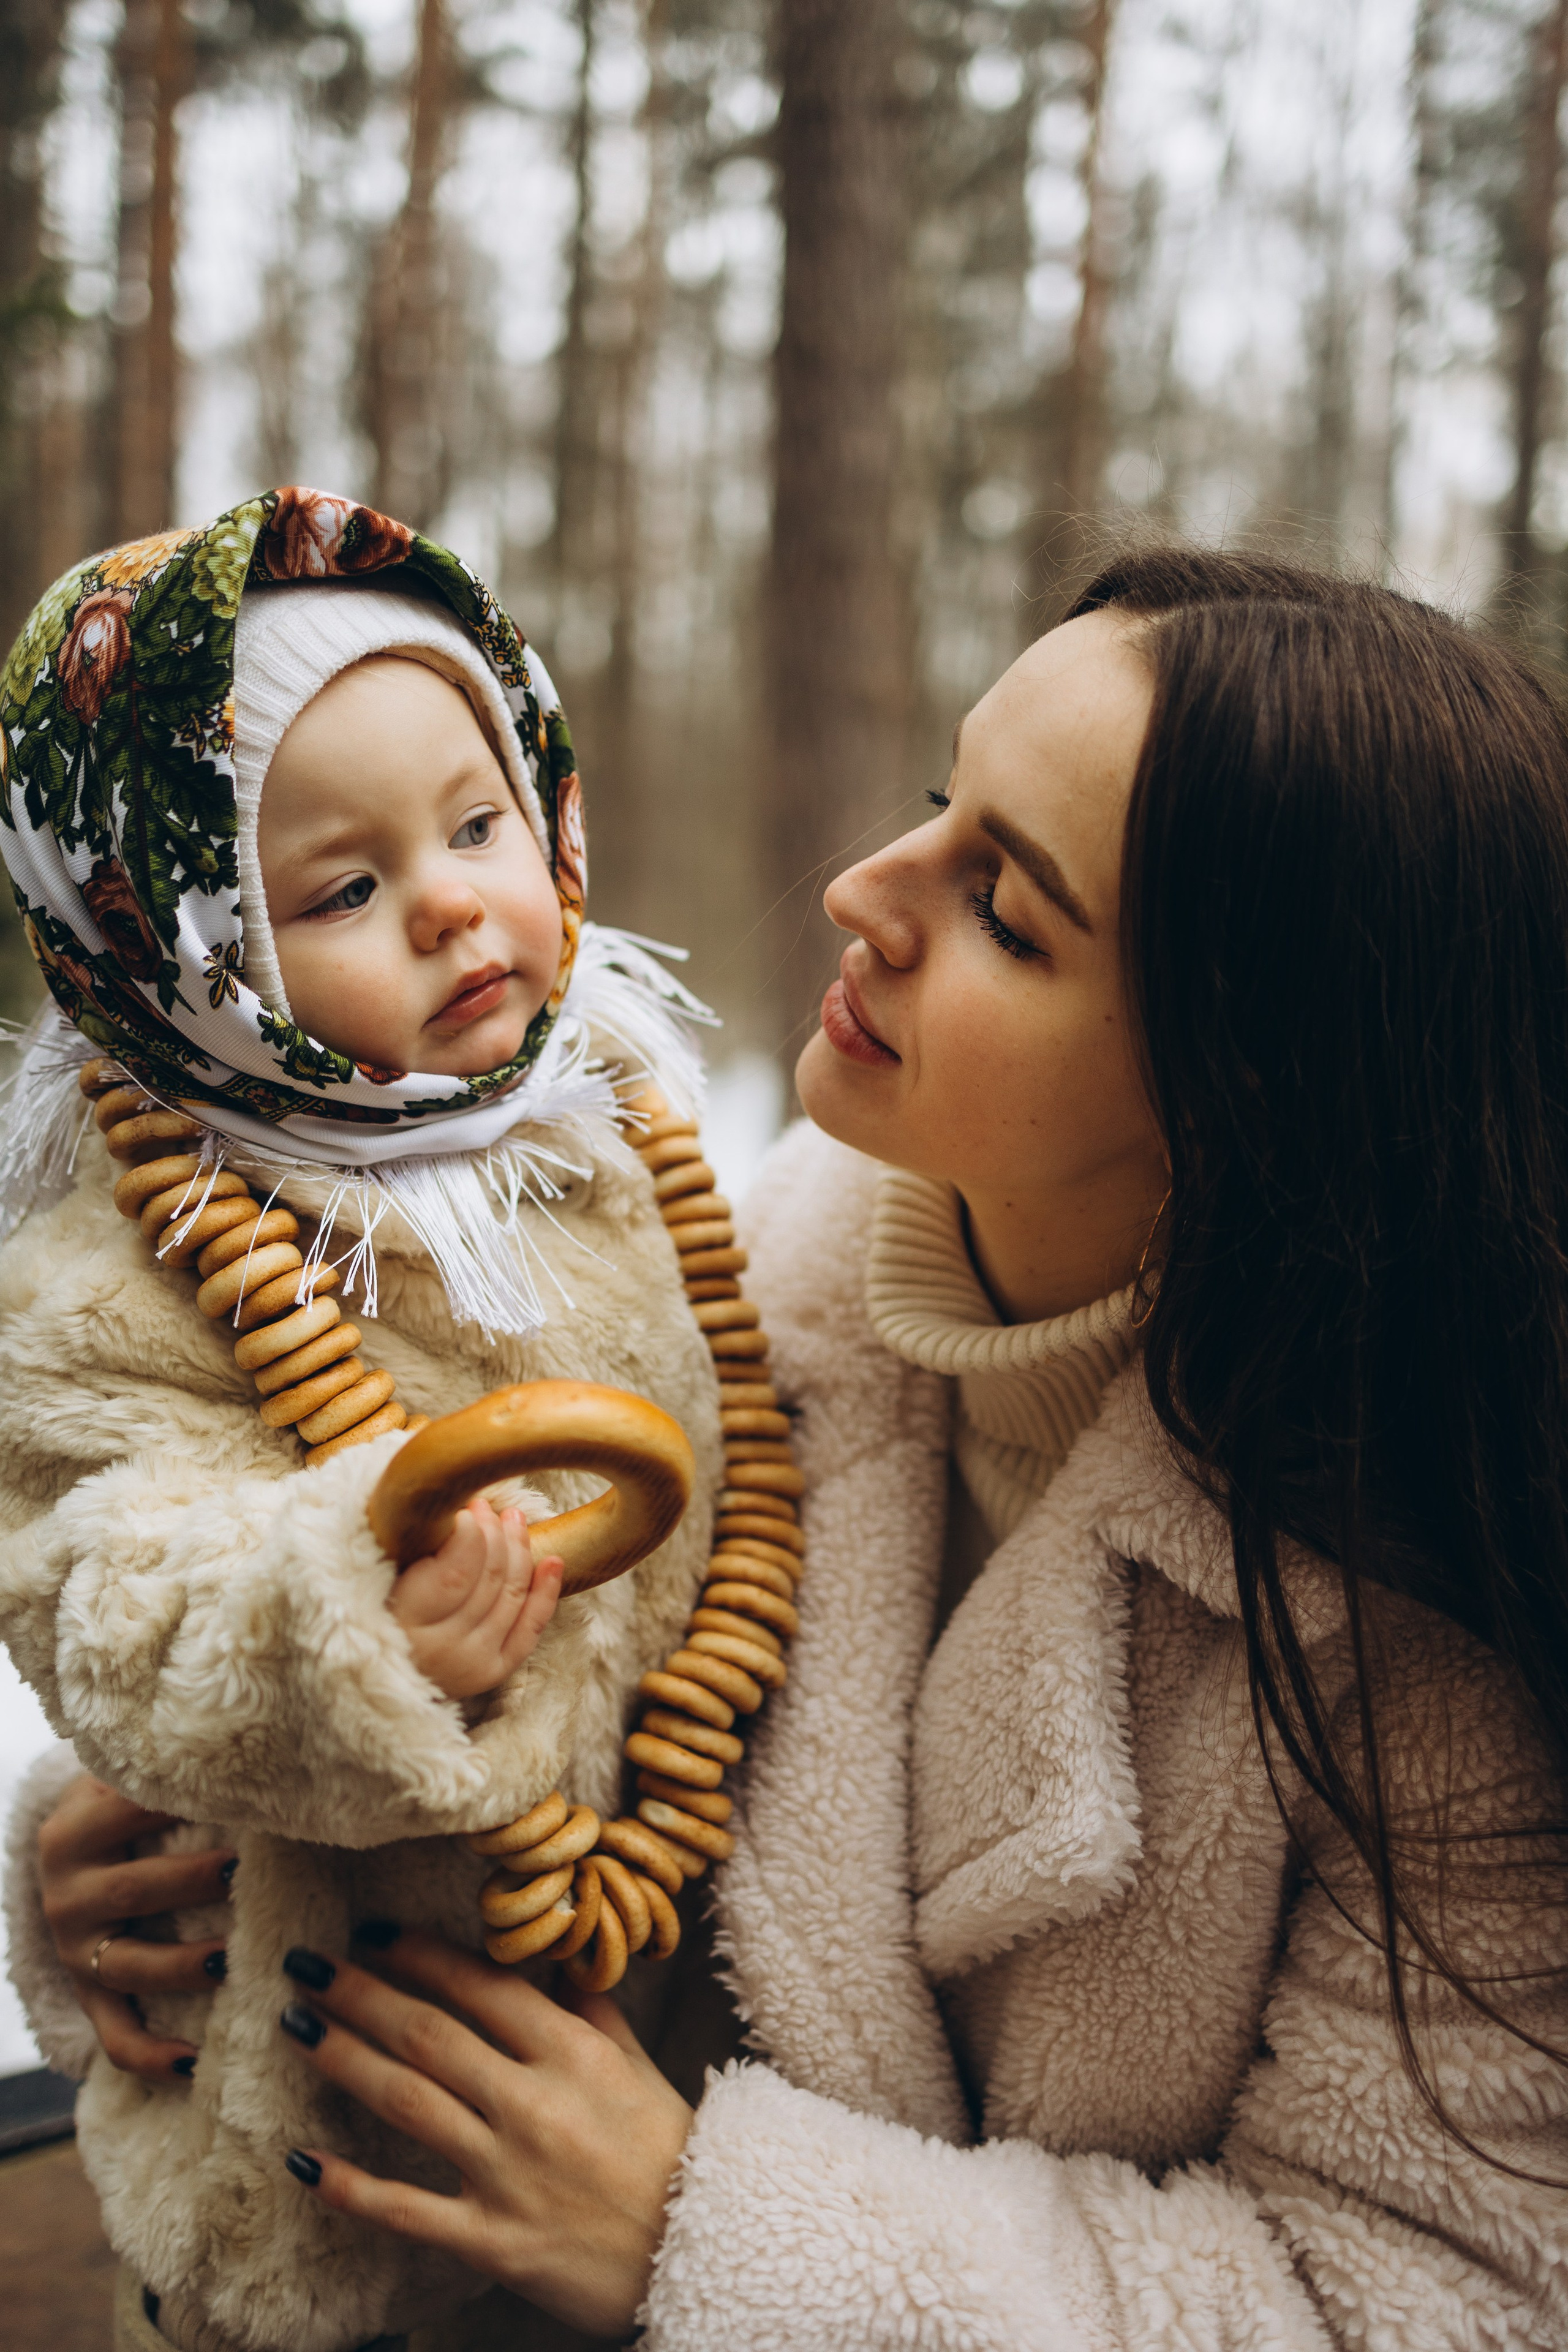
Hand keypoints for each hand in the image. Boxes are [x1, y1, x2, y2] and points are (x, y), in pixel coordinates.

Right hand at [38, 1773, 233, 2082]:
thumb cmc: (125, 1807)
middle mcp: (64, 1894)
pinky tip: (194, 2063)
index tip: (243, 1802)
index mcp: (73, 1832)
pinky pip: (116, 2035)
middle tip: (248, 1871)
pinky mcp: (89, 1995)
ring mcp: (75, 1951)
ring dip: (183, 1966)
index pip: (130, 1814)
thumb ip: (166, 1774)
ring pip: (131, 1966)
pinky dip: (152, 2055)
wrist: (73, 1849)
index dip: (183, 1806)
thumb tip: (249, 1763)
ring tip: (234, 1958)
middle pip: (135, 1890)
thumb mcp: (125, 1781)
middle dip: (194, 1882)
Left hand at [276, 1931, 691, 2337]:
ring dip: (343, 2059)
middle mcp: (534, 2104)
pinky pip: (405, 2209)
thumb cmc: (670, 2152)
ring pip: (407, 2102)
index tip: (370, 1932)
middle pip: (428, 2035)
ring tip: (296, 2025)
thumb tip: (552, 1954)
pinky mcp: (492, 2241)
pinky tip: (302, 2158)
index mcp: (573, 2053)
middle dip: (359, 1993)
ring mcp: (508, 2174)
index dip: (418, 1954)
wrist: (701, 2252)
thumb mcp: (637, 2067)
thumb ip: (589, 2009)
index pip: (482, 1986)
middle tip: (305, 1965)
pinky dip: (349, 2184)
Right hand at [386, 1496, 561, 1700]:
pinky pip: (530, 1627)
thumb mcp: (380, 1580)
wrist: (378, 1676)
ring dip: (518, 1549)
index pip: (456, 1573)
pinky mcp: (495, 1672)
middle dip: (494, 1532)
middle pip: (490, 1578)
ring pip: (512, 1595)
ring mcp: (474, 1663)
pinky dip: (546, 1592)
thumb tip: (456, 1510)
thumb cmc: (376, 1613)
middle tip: (485, 1507)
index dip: (471, 1534)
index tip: (465, 1509)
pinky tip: (553, 1561)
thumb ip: (412, 1551)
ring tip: (512, 1519)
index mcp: (408, 1623)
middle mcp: (444, 1649)